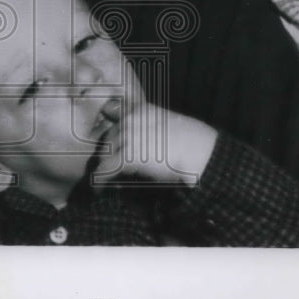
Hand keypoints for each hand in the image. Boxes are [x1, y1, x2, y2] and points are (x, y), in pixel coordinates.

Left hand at [95, 96, 215, 186]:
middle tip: (109, 166)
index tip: (105, 141)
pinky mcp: (126, 156)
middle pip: (107, 137)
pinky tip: (99, 189)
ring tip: (106, 179)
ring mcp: (126, 137)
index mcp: (138, 109)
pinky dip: (101, 181)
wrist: (198, 151)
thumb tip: (136, 141)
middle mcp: (129, 120)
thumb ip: (146, 126)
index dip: (107, 129)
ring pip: (105, 154)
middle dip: (108, 152)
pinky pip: (106, 170)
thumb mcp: (164, 123)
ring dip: (104, 167)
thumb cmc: (188, 140)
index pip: (110, 112)